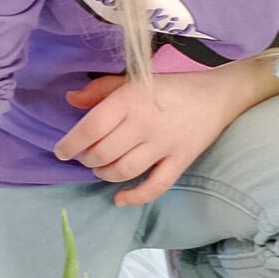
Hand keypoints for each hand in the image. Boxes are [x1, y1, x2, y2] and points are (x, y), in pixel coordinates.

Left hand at [55, 69, 239, 206]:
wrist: (217, 94)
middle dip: (87, 159)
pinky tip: (119, 198)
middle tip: (86, 157)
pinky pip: (154, 187)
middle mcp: (144, 124)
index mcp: (130, 99)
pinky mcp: (180, 162)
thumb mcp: (133, 79)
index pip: (91, 128)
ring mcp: (163, 145)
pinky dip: (134, 197)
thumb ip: (100, 90)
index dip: (70, 144)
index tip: (61, 151)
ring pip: (123, 171)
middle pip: (103, 153)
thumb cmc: (170, 86)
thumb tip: (70, 100)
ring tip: (101, 169)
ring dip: (104, 174)